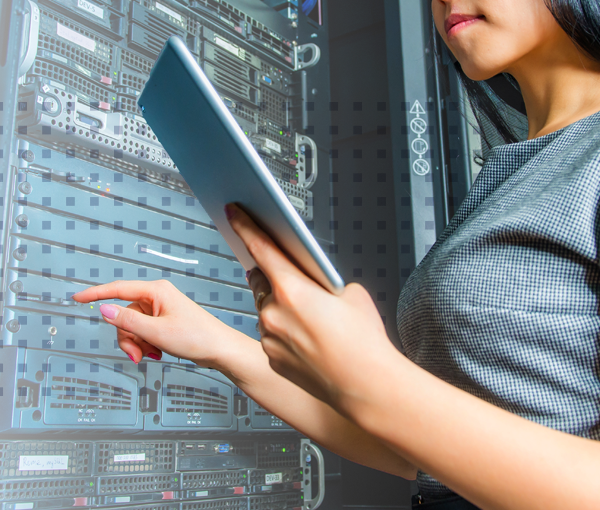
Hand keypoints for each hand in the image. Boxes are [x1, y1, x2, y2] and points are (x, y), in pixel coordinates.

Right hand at [71, 280, 249, 366]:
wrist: (220, 350)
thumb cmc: (197, 337)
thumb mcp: (156, 332)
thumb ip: (128, 321)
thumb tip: (104, 310)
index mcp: (156, 291)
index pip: (118, 289)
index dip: (96, 295)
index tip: (78, 298)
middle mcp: (157, 297)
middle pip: (124, 315)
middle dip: (126, 337)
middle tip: (136, 354)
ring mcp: (160, 310)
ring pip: (132, 326)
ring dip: (136, 343)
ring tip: (150, 354)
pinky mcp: (164, 321)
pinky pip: (143, 332)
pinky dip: (145, 344)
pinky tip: (157, 353)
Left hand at [227, 203, 400, 412]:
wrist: (366, 386)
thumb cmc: (363, 342)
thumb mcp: (352, 294)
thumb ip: (324, 281)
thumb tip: (313, 283)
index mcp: (293, 289)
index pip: (261, 247)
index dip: (245, 226)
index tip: (233, 212)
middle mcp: (274, 312)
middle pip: (260, 280)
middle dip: (270, 274)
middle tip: (288, 274)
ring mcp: (270, 337)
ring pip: (266, 311)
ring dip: (279, 306)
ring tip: (310, 317)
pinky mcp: (272, 359)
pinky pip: (272, 336)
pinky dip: (283, 332)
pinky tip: (308, 339)